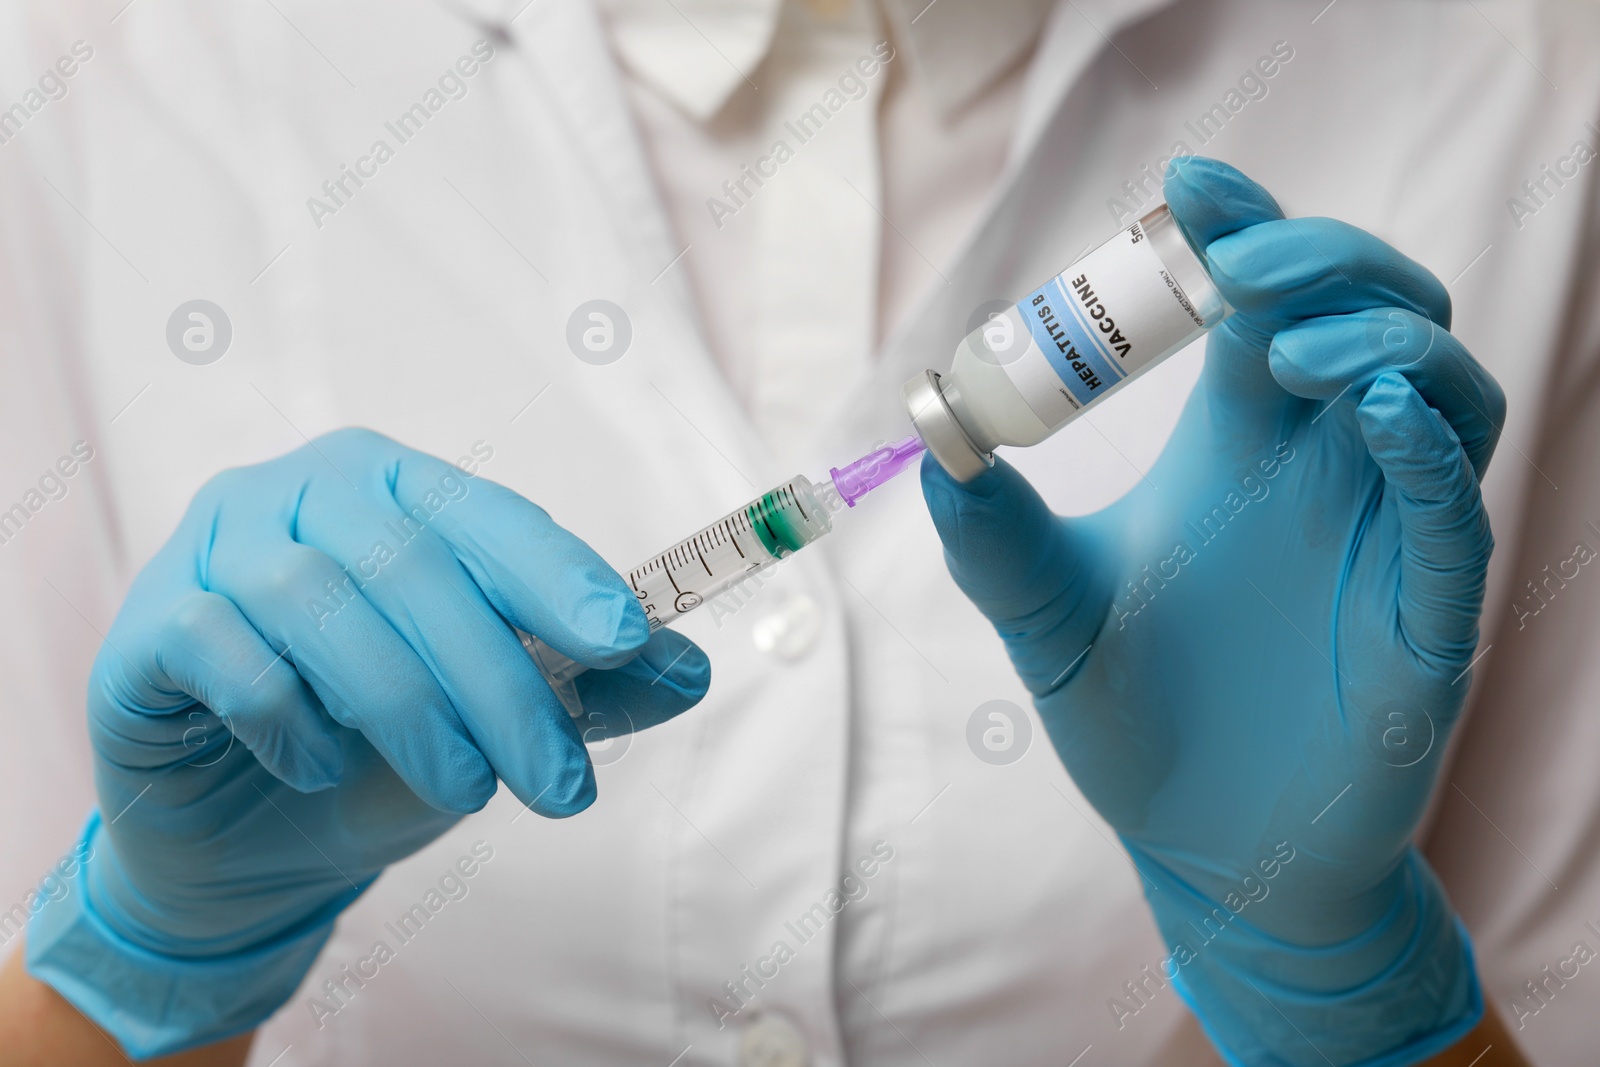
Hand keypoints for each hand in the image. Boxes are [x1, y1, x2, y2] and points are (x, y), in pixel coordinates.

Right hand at [27, 428, 709, 1058]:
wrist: (249, 840)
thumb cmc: (383, 753)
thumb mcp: (499, 719)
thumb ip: (589, 687)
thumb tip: (690, 670)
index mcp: (398, 486)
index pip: (490, 516)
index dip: (558, 574)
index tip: (624, 643)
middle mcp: (303, 491)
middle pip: (412, 565)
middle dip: (499, 683)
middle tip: (560, 786)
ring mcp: (214, 544)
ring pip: (320, 603)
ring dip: (407, 709)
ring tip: (464, 794)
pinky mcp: (146, 622)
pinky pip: (219, 645)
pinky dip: (283, 712)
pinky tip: (316, 765)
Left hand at [923, 159, 1503, 1065]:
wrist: (1199, 854)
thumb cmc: (1135, 724)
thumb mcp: (1048, 620)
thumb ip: (996, 538)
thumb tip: (930, 437)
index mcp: (1241, 448)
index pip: (1261, 303)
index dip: (1240, 232)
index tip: (1186, 189)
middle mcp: (1323, 472)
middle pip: (1370, 314)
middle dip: (1319, 261)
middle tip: (1236, 262)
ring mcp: (1384, 538)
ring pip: (1440, 389)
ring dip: (1376, 338)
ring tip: (1285, 344)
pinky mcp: (1425, 619)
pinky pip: (1451, 513)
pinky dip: (1425, 452)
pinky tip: (1374, 414)